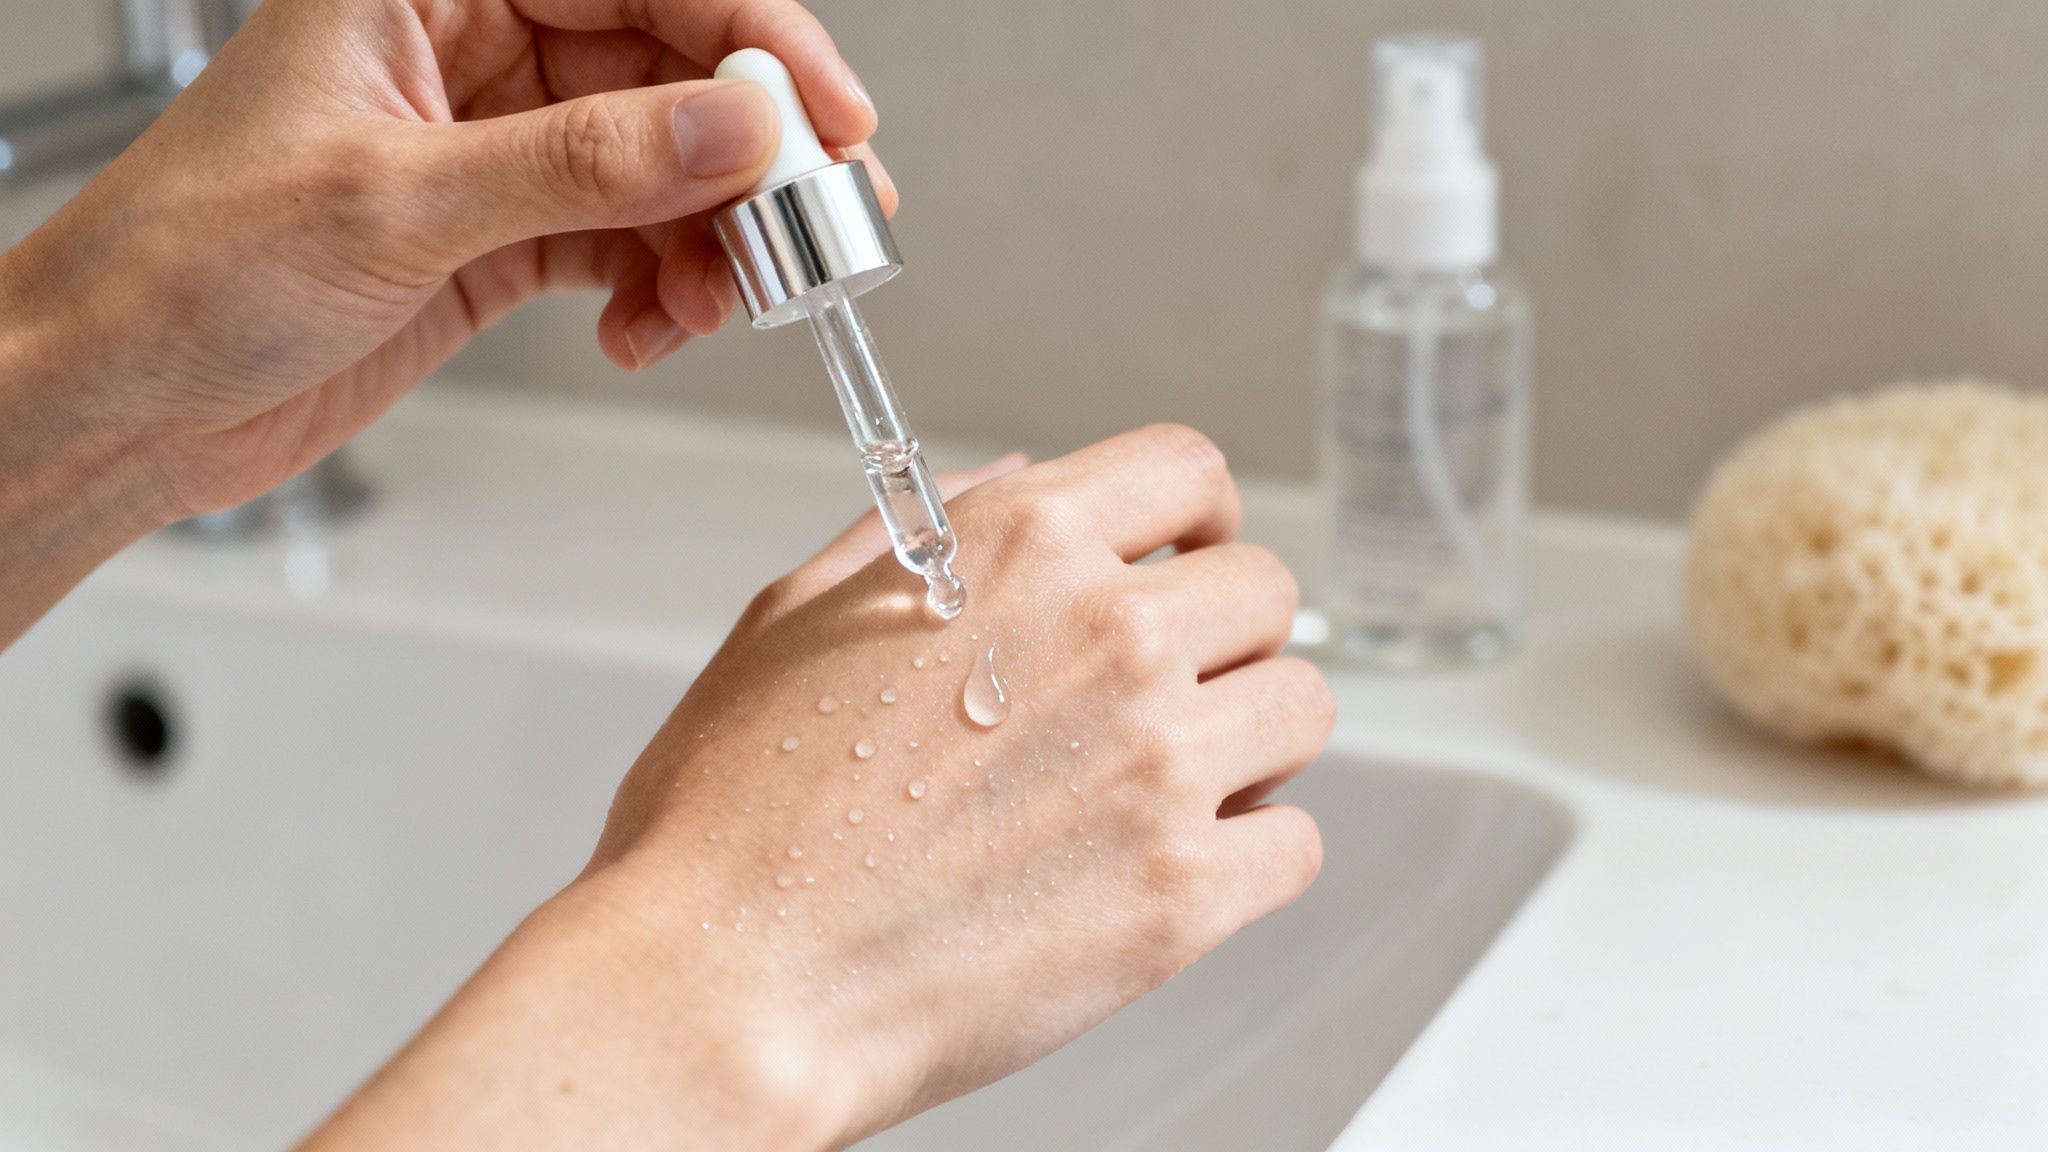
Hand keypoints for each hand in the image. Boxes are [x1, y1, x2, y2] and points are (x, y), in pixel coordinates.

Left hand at [0, 0, 889, 522]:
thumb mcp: (400, 200)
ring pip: (662, 170)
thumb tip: (737, 130)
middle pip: (670, 75)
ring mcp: (495, 150)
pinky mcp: (500, 238)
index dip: (754, 41)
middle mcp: (473, 52)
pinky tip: (649, 332)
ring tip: (717, 305)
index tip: (827, 121)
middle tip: (809, 233)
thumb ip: (585, 164)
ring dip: (711, 243)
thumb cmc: (189, 264)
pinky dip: (659, 293)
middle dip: (749, 161)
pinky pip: (626, 246)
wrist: (121, 399)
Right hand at [307, 427, 1332, 1148]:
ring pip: (1302, 708)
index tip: (1193, 557)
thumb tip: (1017, 481)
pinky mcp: (1183, 893)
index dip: (1200, 516)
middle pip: (1267, 591)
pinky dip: (1249, 858)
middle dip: (1226, 636)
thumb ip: (924, 530)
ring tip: (1171, 785)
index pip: (1188, 470)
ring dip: (1250, 742)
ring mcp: (1157, 762)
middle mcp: (1108, 635)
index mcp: (1019, 548)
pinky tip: (1171, 868)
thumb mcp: (796, 621)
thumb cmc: (732, 824)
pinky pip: (1294, 844)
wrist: (729, 987)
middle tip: (1172, 690)